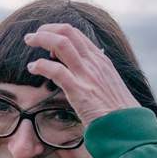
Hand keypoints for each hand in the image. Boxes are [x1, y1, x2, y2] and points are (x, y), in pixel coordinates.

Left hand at [24, 24, 139, 124]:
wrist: (127, 128)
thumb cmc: (118, 112)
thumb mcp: (110, 86)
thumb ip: (97, 76)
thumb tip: (85, 71)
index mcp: (102, 61)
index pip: (77, 35)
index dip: (58, 32)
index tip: (47, 39)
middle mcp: (95, 63)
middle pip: (68, 32)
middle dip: (47, 30)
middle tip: (33, 36)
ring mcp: (87, 75)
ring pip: (61, 44)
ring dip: (41, 39)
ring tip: (29, 42)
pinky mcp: (79, 90)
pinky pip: (56, 70)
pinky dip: (41, 65)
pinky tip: (32, 68)